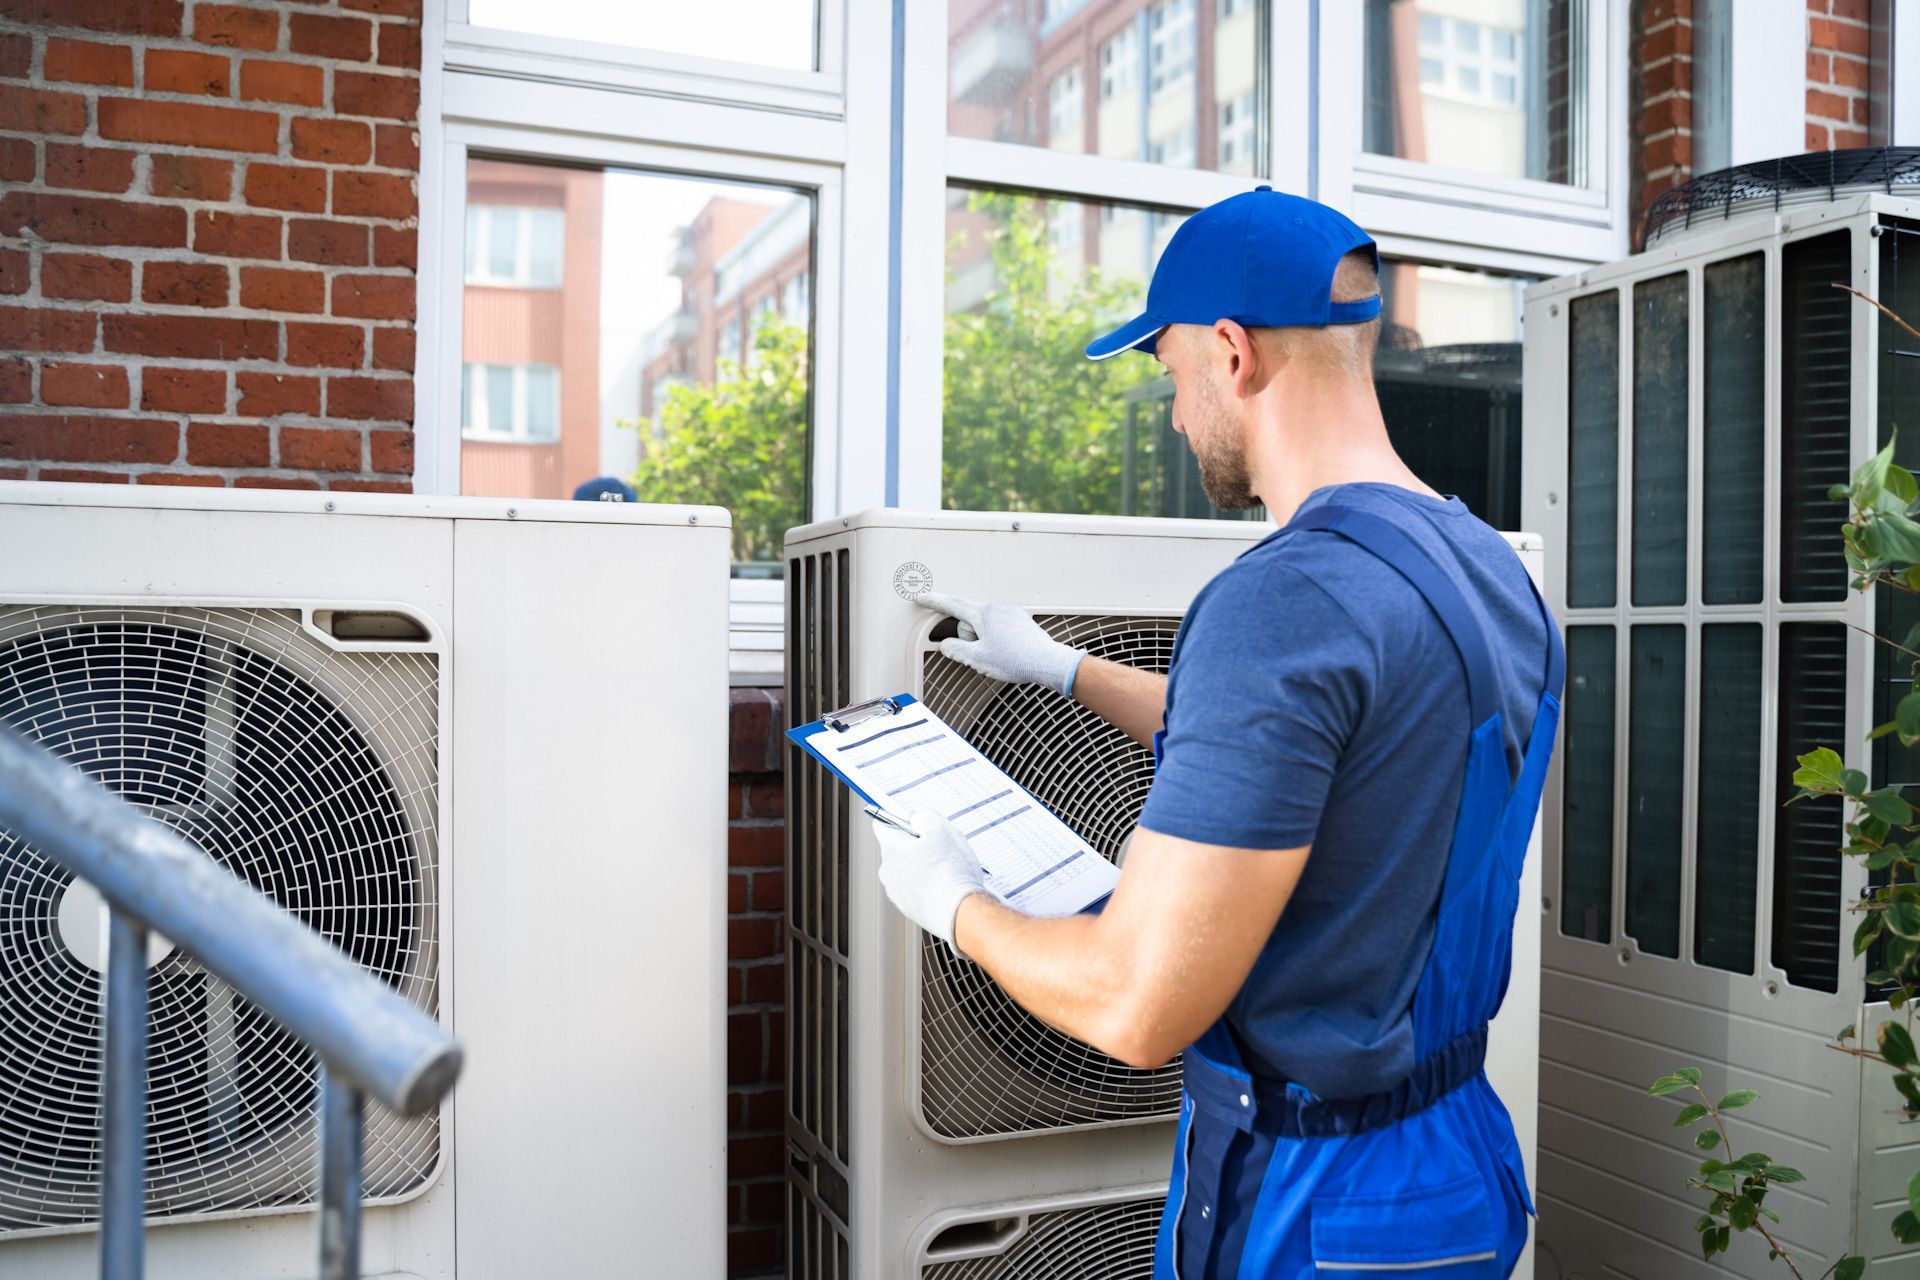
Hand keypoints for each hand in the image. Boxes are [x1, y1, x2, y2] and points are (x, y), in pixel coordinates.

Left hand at [872, 809, 987, 953]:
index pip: (883, 825)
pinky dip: (928, 885)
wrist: (960, 912)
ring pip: (908, 871)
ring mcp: (898, 894)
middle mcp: (888, 873)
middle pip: (898, 849)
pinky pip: (917, 890)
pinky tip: (946, 885)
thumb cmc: (950, 871)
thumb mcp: (941, 828)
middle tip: (939, 846)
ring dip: (923, 867)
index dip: (899, 818)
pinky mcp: (911, 910)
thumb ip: (924, 816)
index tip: (912, 820)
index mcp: (890, 850)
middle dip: (916, 845)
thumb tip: (918, 819)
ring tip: (947, 868)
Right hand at [919, 592, 1085, 695]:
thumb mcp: (977, 658)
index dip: (934, 601)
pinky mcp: (1020, 621)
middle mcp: (997, 608)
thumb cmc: (1015, 660)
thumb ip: (956, 649)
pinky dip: (997, 640)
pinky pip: (999, 628)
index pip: (952, 604)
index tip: (922, 597)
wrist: (1046, 662)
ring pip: (984, 626)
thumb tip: (946, 645)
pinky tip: (1008, 653)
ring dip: (984, 640)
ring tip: (999, 656)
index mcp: (983, 614)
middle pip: (969, 620)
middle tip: (982, 655)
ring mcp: (1010, 613)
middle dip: (969, 637)